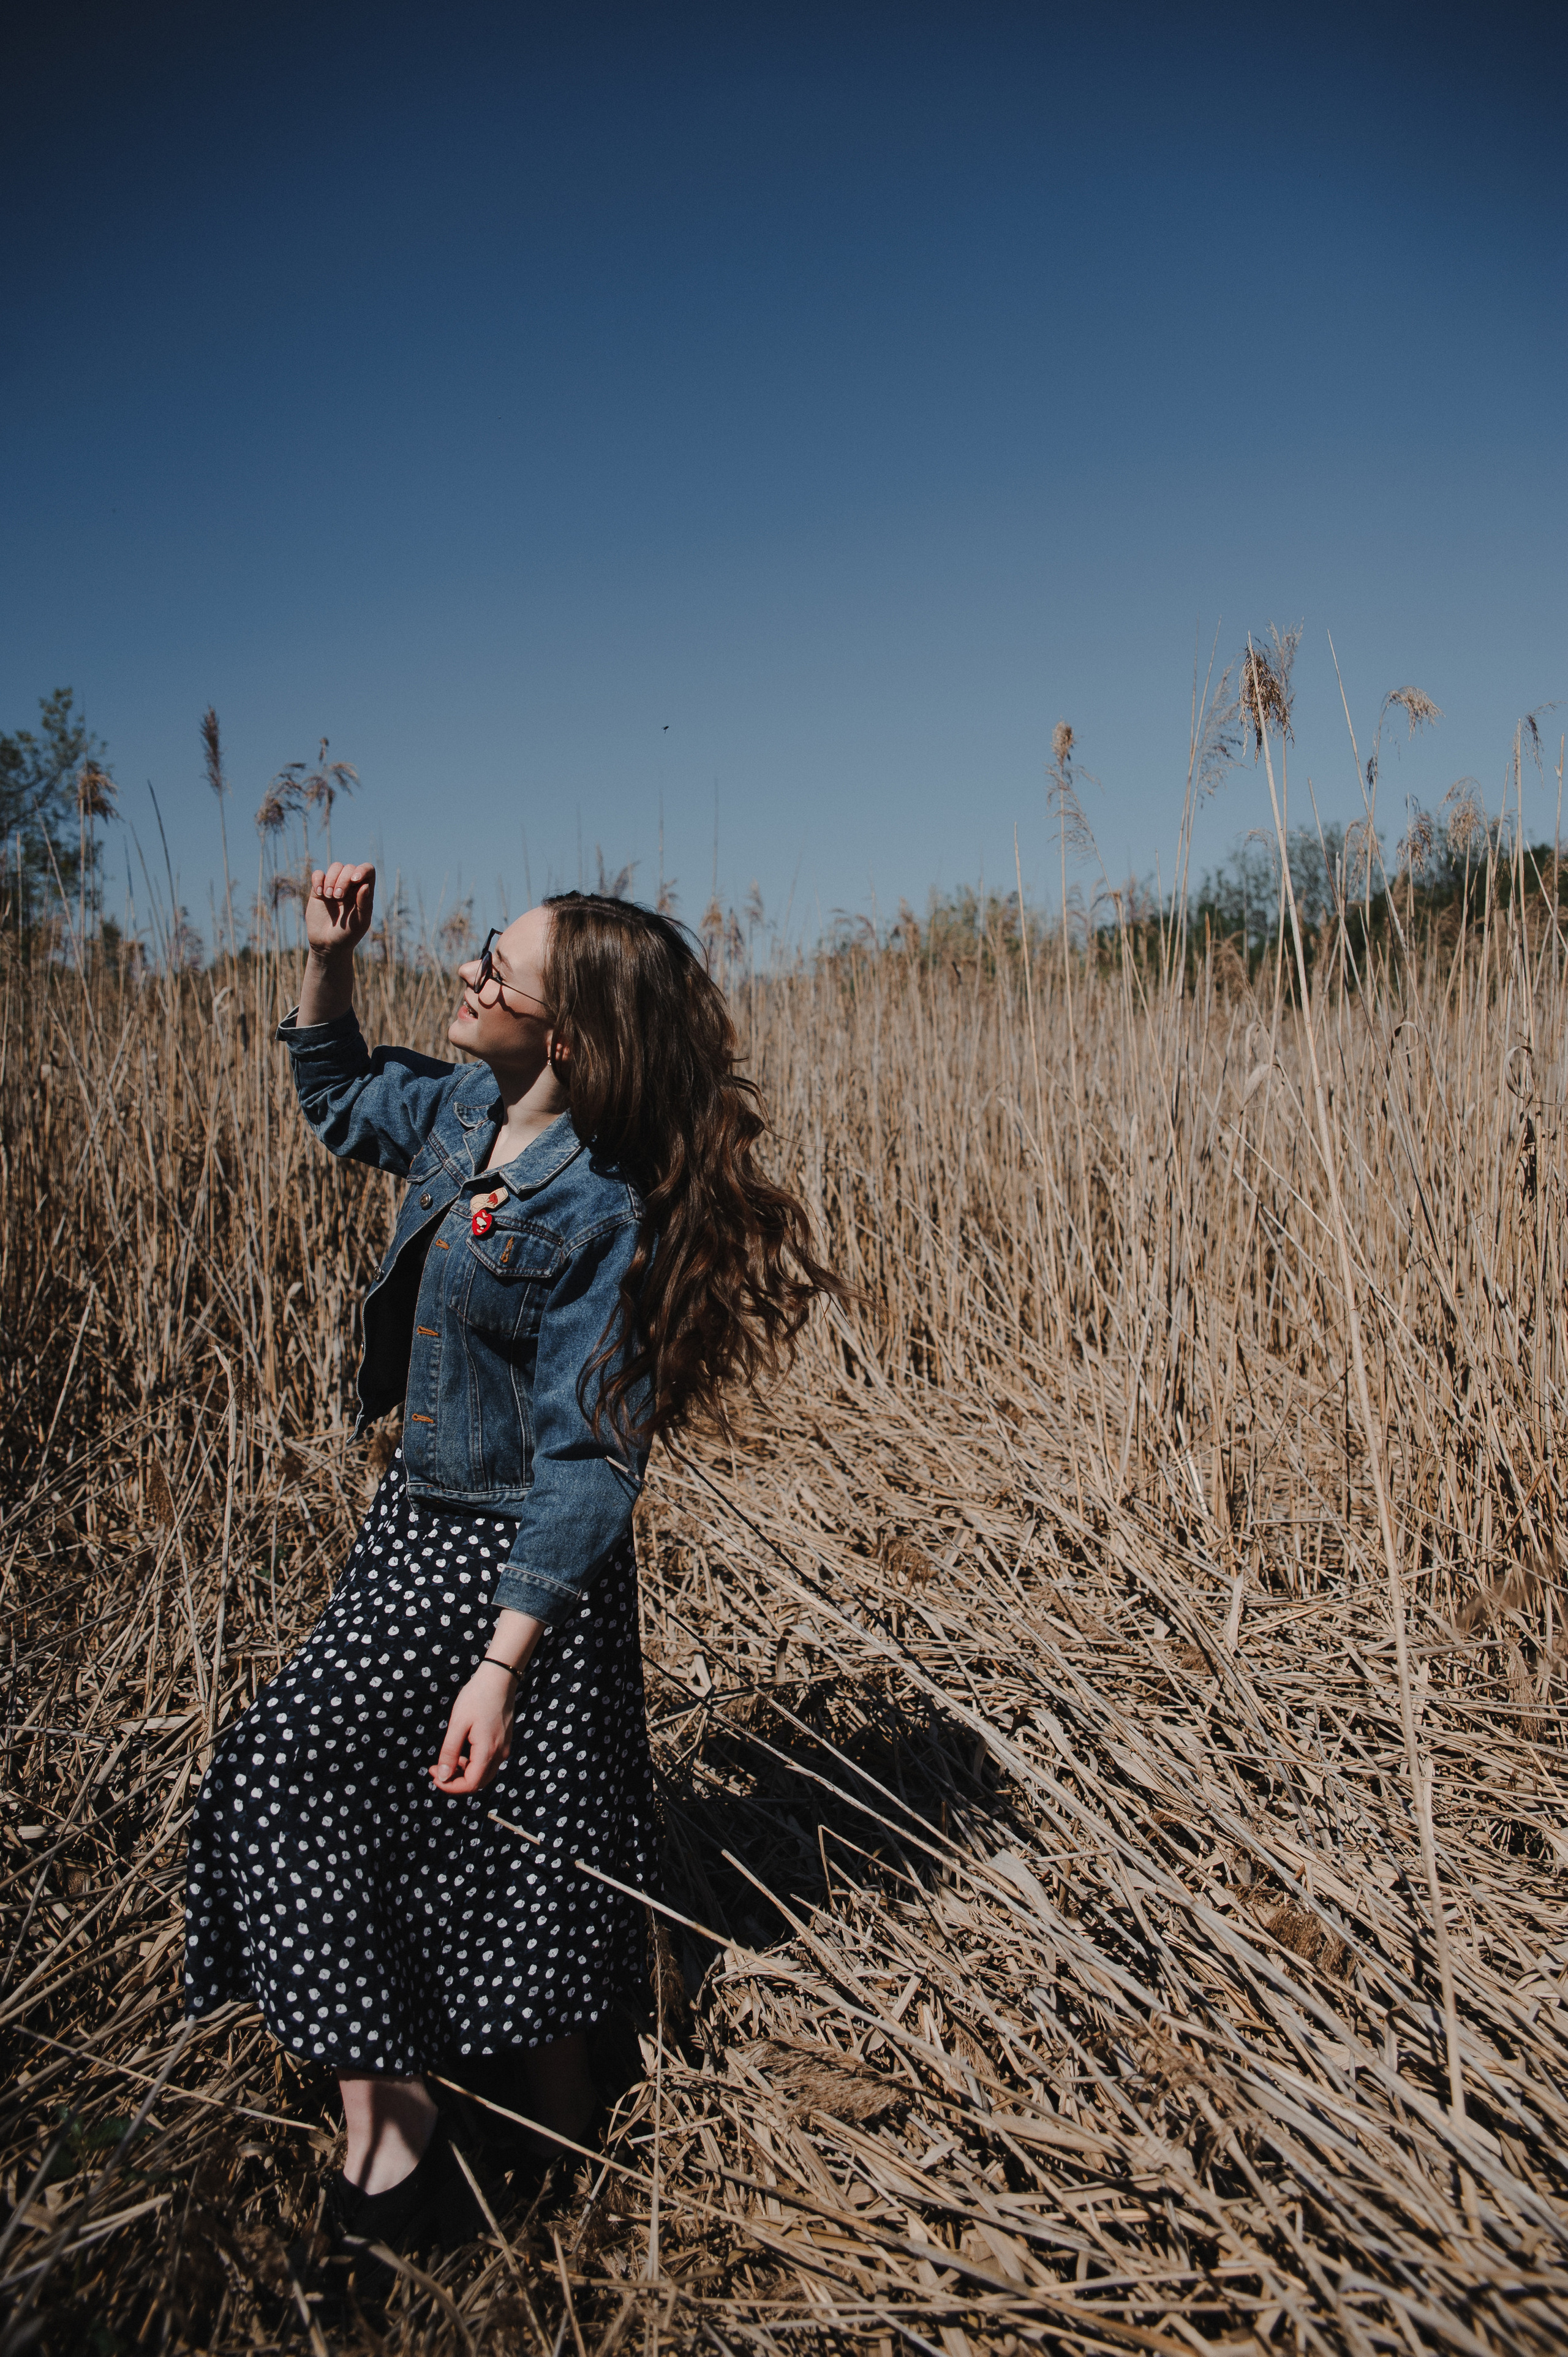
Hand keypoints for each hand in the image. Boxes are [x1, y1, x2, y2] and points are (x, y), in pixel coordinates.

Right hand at [305, 861, 375, 958]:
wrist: (328, 945)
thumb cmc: (348, 935)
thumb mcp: (359, 922)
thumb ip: (364, 904)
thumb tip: (365, 885)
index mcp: (364, 892)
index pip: (368, 870)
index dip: (363, 870)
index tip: (355, 880)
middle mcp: (350, 886)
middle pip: (349, 868)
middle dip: (343, 879)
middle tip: (338, 897)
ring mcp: (334, 886)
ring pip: (335, 867)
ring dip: (332, 879)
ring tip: (329, 896)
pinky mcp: (319, 890)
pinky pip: (318, 874)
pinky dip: (318, 880)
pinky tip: (320, 893)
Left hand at [431, 1665, 515, 1795]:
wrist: (499, 1678)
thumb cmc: (476, 1697)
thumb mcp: (458, 1724)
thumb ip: (450, 1752)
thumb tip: (442, 1776)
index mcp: (488, 1751)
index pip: (470, 1785)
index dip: (449, 1786)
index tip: (433, 1774)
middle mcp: (500, 1754)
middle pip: (477, 1783)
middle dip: (455, 1781)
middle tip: (436, 1769)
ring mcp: (504, 1748)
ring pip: (484, 1775)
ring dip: (464, 1774)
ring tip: (448, 1761)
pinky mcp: (504, 1742)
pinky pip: (489, 1763)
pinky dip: (473, 1765)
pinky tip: (462, 1753)